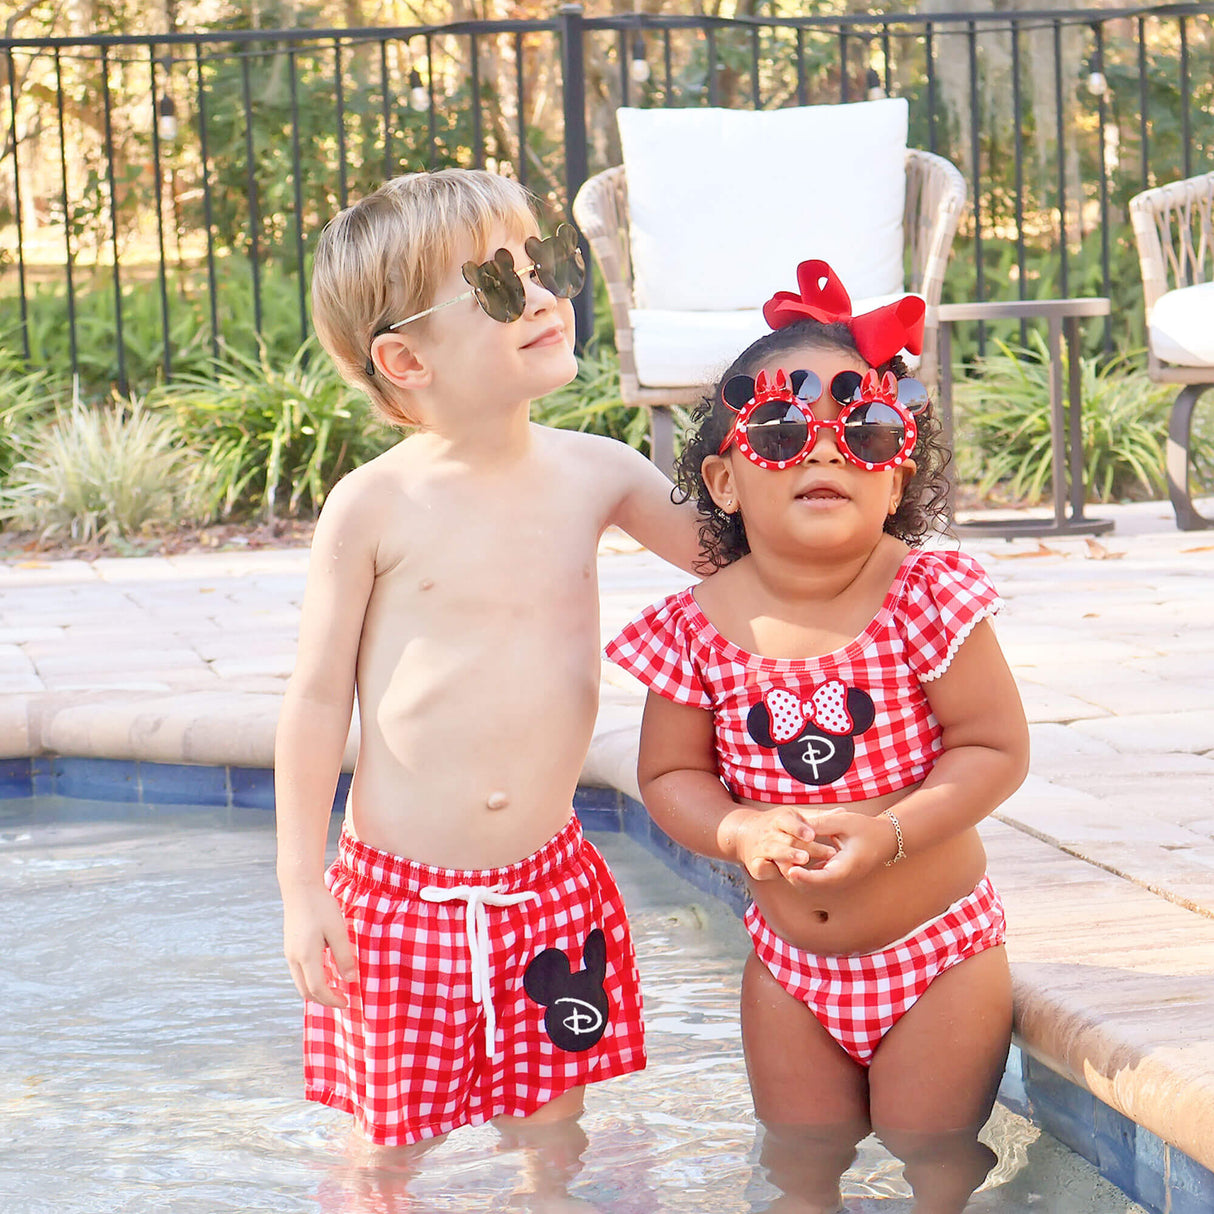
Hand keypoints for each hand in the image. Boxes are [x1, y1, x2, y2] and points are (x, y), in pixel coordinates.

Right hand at [281, 882, 356, 1006]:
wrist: (300, 888)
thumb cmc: (321, 907)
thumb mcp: (338, 930)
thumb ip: (344, 956)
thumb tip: (350, 979)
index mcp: (306, 956)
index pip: (318, 989)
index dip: (332, 1000)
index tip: (347, 1002)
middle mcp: (294, 958)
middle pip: (306, 991)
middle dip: (323, 1000)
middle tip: (342, 999)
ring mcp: (289, 953)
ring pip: (300, 982)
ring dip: (317, 990)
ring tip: (335, 987)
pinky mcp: (290, 947)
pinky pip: (299, 972)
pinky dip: (311, 979)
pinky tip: (326, 971)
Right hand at [731, 806, 838, 882]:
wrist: (744, 834)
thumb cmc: (777, 825)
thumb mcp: (795, 816)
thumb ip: (818, 817)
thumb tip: (843, 812)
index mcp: (780, 818)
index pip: (789, 821)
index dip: (800, 828)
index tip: (813, 834)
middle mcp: (769, 832)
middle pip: (788, 839)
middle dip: (807, 847)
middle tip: (829, 853)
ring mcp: (761, 848)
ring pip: (775, 852)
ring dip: (789, 856)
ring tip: (804, 861)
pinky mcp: (755, 864)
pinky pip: (763, 868)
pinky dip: (772, 870)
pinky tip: (786, 873)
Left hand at [785, 809, 897, 887]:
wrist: (885, 839)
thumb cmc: (866, 829)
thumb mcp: (844, 821)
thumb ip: (821, 823)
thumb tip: (799, 826)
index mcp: (845, 868)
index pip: (821, 879)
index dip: (804, 876)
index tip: (790, 870)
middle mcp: (839, 878)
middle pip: (810, 884)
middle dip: (792, 873)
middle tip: (775, 859)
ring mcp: (835, 878)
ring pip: (809, 882)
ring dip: (794, 871)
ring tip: (777, 857)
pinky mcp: (832, 874)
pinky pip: (813, 876)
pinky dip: (801, 868)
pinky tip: (788, 856)